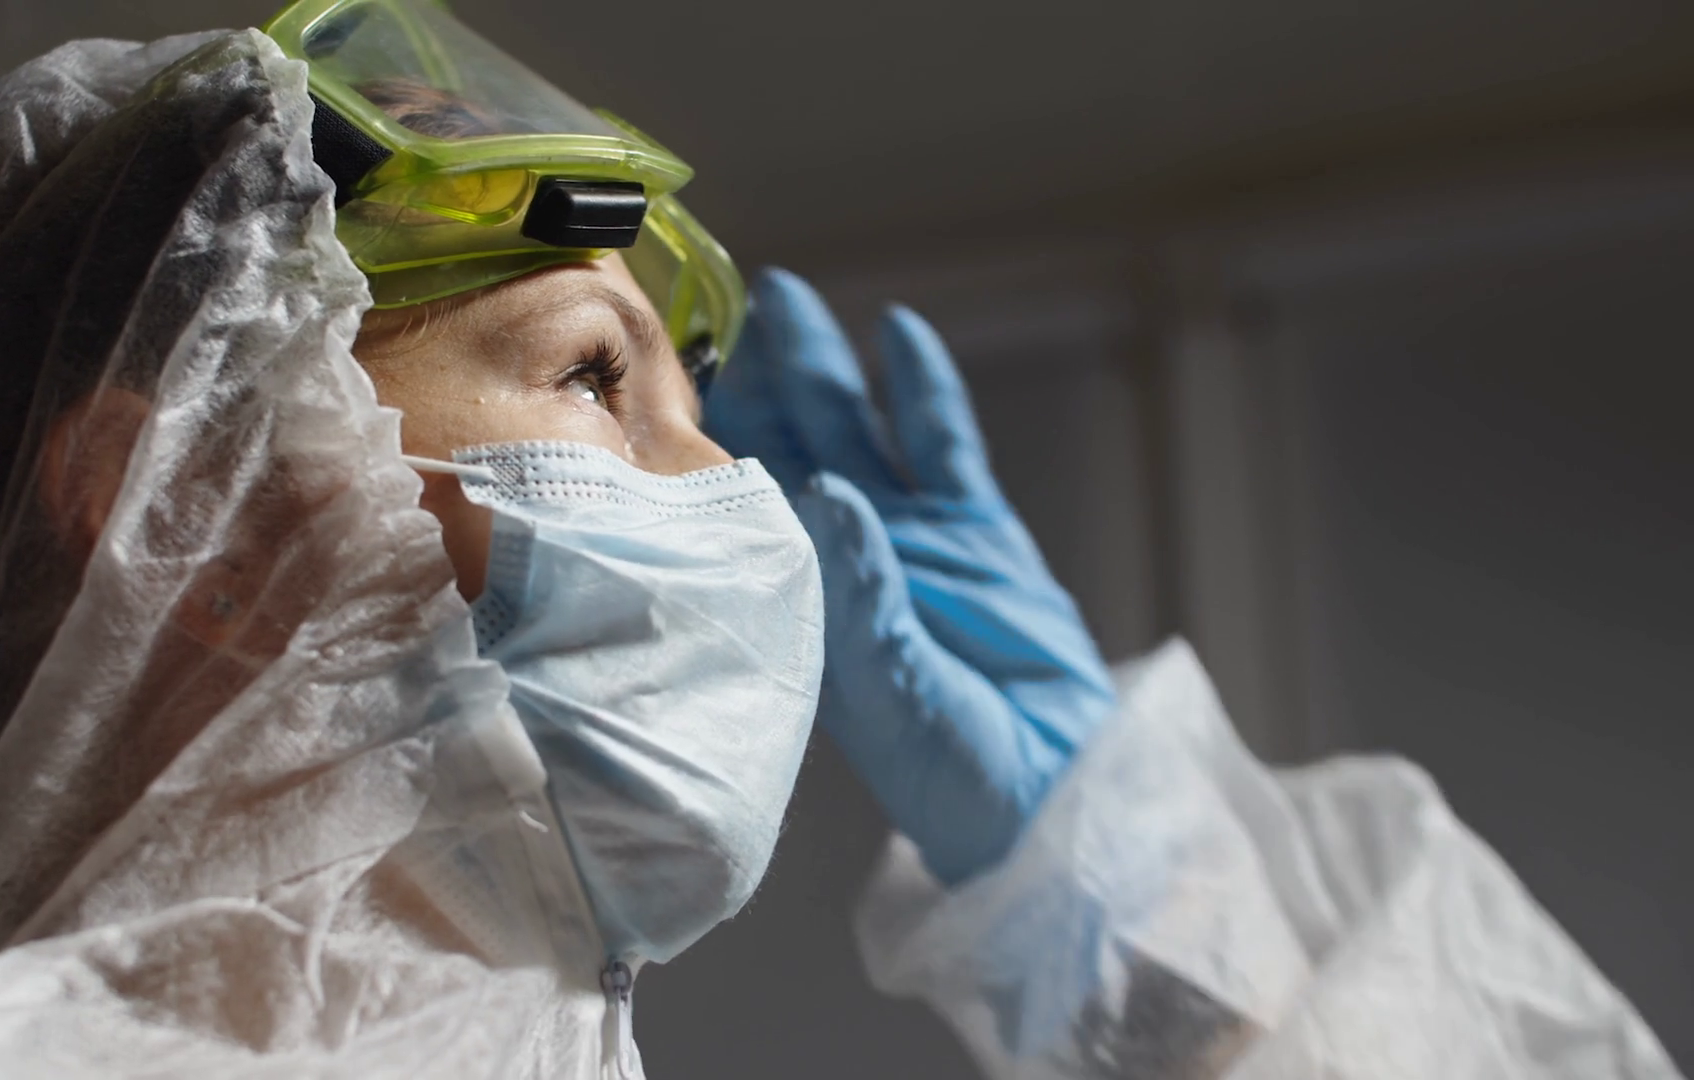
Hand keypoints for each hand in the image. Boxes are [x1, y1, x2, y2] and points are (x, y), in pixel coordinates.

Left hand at [706, 269, 1115, 885]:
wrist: (1043, 791)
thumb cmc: (947, 766)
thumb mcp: (891, 689)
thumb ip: (863, 592)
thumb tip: (828, 491)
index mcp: (794, 597)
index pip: (735, 500)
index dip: (702, 437)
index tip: (660, 377)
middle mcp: (841, 551)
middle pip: (788, 442)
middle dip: (757, 373)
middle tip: (716, 306)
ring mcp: (908, 531)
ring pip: (854, 425)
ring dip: (820, 363)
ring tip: (786, 296)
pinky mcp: (975, 528)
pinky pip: (943, 442)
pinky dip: (923, 386)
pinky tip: (899, 331)